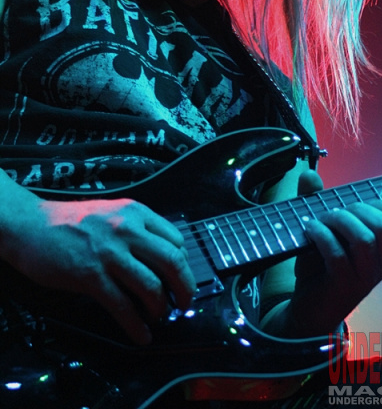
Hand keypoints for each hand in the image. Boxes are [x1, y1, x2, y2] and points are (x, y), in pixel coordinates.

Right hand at [3, 194, 195, 344]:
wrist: (31, 225)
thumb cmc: (70, 221)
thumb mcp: (112, 213)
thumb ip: (137, 229)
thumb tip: (161, 257)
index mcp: (135, 212)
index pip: (176, 240)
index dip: (184, 264)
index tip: (183, 278)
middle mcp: (127, 229)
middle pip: (172, 262)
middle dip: (184, 288)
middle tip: (184, 303)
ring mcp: (109, 253)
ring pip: (151, 286)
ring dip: (160, 308)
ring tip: (158, 316)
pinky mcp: (90, 275)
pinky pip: (122, 306)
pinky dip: (136, 326)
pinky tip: (141, 335)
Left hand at [288, 170, 381, 335]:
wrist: (309, 310)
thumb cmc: (321, 266)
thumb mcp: (324, 230)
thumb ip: (317, 200)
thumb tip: (309, 173)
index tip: (356, 202)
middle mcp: (381, 264)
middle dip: (359, 209)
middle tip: (334, 212)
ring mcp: (364, 277)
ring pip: (365, 240)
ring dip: (340, 221)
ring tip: (321, 220)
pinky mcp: (342, 286)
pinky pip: (338, 255)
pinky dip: (322, 236)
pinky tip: (310, 230)